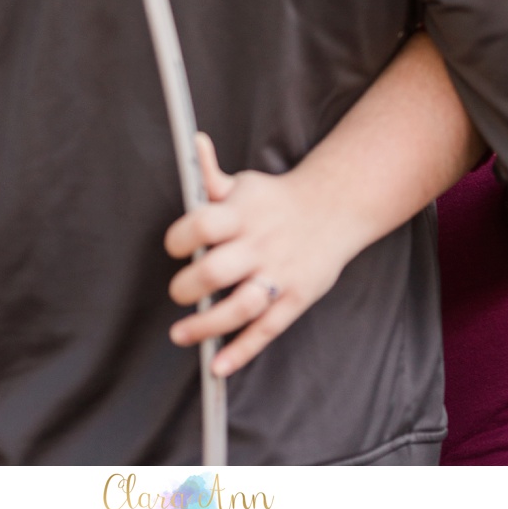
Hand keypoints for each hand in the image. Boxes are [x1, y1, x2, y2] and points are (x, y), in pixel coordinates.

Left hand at [164, 133, 350, 376]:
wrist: (333, 209)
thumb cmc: (275, 199)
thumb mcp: (244, 184)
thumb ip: (211, 176)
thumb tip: (193, 143)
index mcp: (242, 215)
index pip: (202, 225)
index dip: (180, 238)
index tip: (174, 247)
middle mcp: (259, 245)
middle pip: (215, 272)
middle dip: (188, 287)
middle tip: (179, 291)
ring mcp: (278, 274)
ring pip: (239, 308)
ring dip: (206, 326)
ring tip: (181, 334)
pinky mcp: (294, 298)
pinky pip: (266, 331)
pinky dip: (241, 351)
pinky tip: (218, 365)